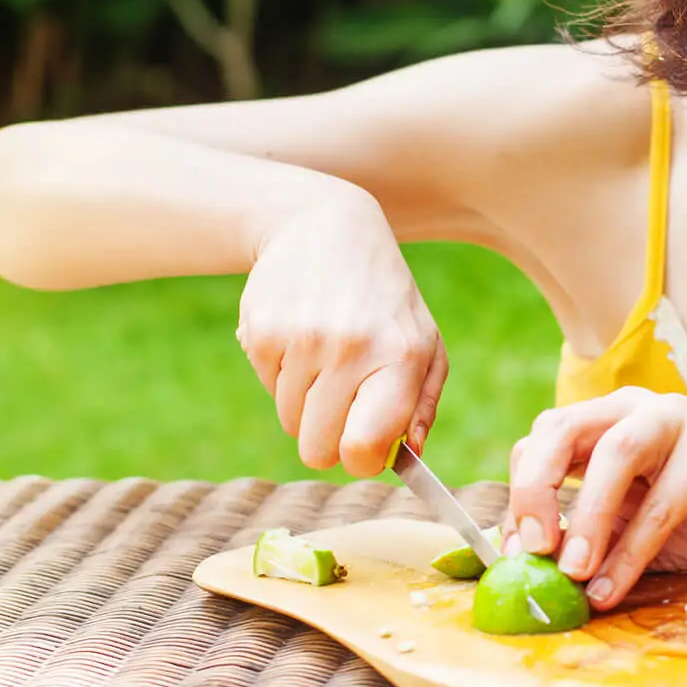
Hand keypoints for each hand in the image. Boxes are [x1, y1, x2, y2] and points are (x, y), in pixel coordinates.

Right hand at [235, 190, 446, 476]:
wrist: (324, 226)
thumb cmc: (383, 298)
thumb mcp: (423, 340)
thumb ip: (422, 404)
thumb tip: (411, 457)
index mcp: (401, 358)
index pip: (363, 450)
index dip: (360, 460)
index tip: (362, 447)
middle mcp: (352, 348)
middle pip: (317, 450)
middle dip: (327, 437)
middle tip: (341, 400)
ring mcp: (303, 339)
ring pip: (290, 422)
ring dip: (305, 401)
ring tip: (325, 353)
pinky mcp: (262, 331)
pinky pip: (268, 390)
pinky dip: (283, 374)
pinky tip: (301, 334)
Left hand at [503, 388, 686, 609]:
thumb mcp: (630, 522)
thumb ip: (585, 534)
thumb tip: (524, 566)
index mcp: (606, 417)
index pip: (542, 438)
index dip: (521, 491)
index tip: (515, 550)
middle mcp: (634, 406)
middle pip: (562, 428)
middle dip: (535, 488)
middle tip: (530, 549)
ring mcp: (676, 419)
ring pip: (613, 454)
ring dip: (586, 516)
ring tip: (571, 572)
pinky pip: (661, 502)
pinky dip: (631, 550)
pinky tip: (611, 587)